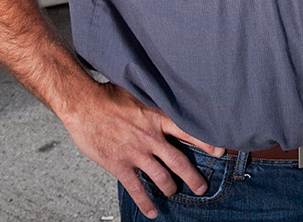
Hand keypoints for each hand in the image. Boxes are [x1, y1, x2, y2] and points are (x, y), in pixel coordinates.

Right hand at [61, 82, 224, 218]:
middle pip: (179, 161)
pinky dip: (145, 203)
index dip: (206, 143)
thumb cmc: (108, 95)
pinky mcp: (120, 165)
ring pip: (161, 177)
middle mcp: (151, 137)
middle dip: (194, 177)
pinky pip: (137, 189)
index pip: (189, 132)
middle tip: (201, 187)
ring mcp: (136, 153)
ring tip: (174, 192)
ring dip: (170, 188)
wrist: (82, 104)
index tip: (219, 151)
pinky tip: (152, 211)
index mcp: (157, 117)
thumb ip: (155, 100)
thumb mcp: (139, 92)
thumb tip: (169, 94)